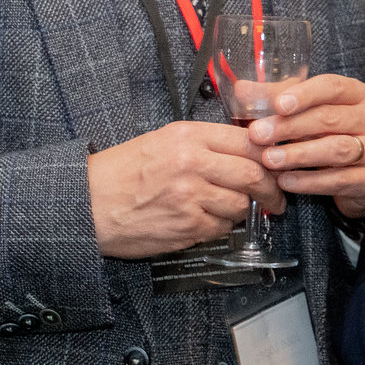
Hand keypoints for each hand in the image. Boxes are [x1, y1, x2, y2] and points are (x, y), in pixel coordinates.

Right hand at [87, 122, 280, 257]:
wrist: (89, 204)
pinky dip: (219, 227)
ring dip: (241, 210)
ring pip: (240, 204)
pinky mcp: (187, 227)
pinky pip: (221, 228)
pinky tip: (203, 221)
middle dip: (271, 189)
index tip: (276, 165)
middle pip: (253, 173)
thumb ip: (203, 144)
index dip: (269, 155)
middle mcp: (192, 163)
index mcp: (187, 136)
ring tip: (225, 208)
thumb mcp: (162, 141)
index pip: (247, 141)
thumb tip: (247, 151)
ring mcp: (191, 197)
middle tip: (276, 197)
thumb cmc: (121, 172)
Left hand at [250, 73, 364, 219]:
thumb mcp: (309, 112)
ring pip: (336, 149)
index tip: (278, 105)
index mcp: (356, 94)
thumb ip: (277, 99)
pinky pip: (339, 179)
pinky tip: (285, 182)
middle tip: (258, 134)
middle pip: (329, 118)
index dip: (304, 94)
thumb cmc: (331, 135)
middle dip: (290, 127)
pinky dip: (309, 181)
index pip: (331, 87)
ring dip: (298, 154)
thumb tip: (241, 90)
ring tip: (269, 160)